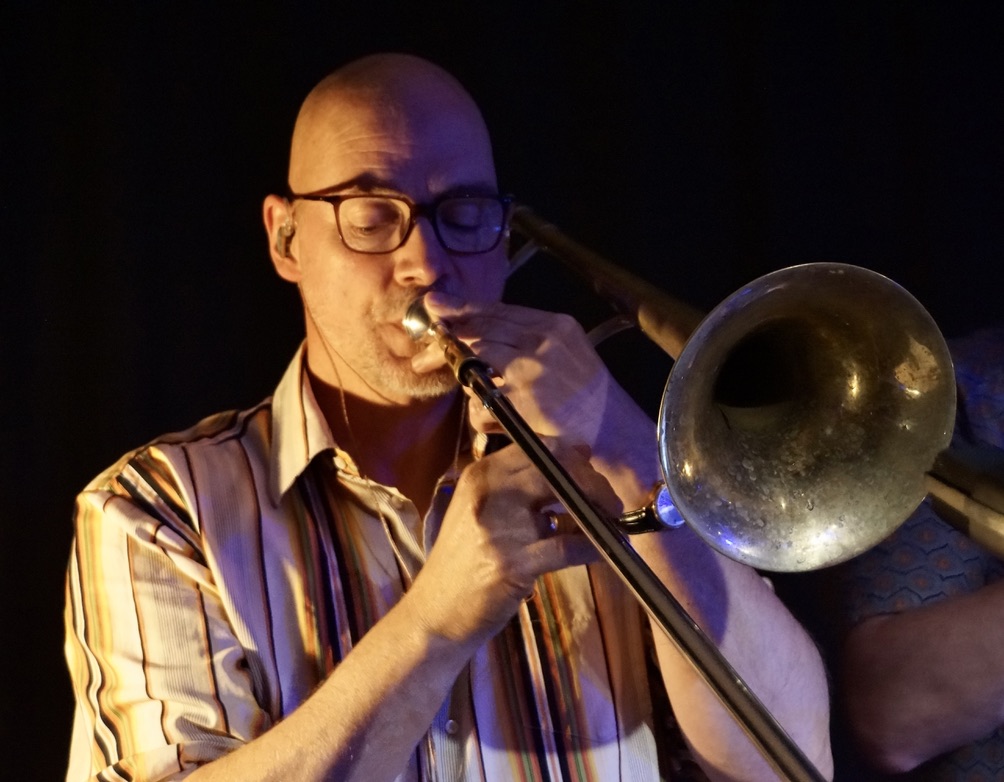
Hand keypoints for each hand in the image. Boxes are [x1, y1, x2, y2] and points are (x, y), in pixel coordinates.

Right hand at [406, 442, 618, 644]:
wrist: (434, 613)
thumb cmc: (463, 562)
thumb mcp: (479, 511)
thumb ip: (518, 484)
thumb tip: (577, 453)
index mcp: (480, 475)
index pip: (536, 448)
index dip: (571, 456)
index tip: (589, 468)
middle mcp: (488, 494)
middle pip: (557, 470)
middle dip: (593, 483)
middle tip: (609, 502)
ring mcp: (500, 529)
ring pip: (568, 505)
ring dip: (599, 514)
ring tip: (611, 524)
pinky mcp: (513, 564)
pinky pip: (568, 547)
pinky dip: (592, 547)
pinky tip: (601, 551)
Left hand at [412, 293, 613, 447]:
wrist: (612, 430)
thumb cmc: (590, 396)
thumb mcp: (569, 352)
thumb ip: (534, 340)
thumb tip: (488, 334)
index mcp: (555, 325)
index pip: (500, 310)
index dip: (464, 307)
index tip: (437, 305)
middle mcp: (543, 340)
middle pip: (482, 328)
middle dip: (448, 332)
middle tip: (426, 337)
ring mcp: (531, 368)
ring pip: (476, 354)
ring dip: (451, 363)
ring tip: (429, 365)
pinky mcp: (521, 398)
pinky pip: (482, 397)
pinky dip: (476, 407)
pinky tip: (479, 414)